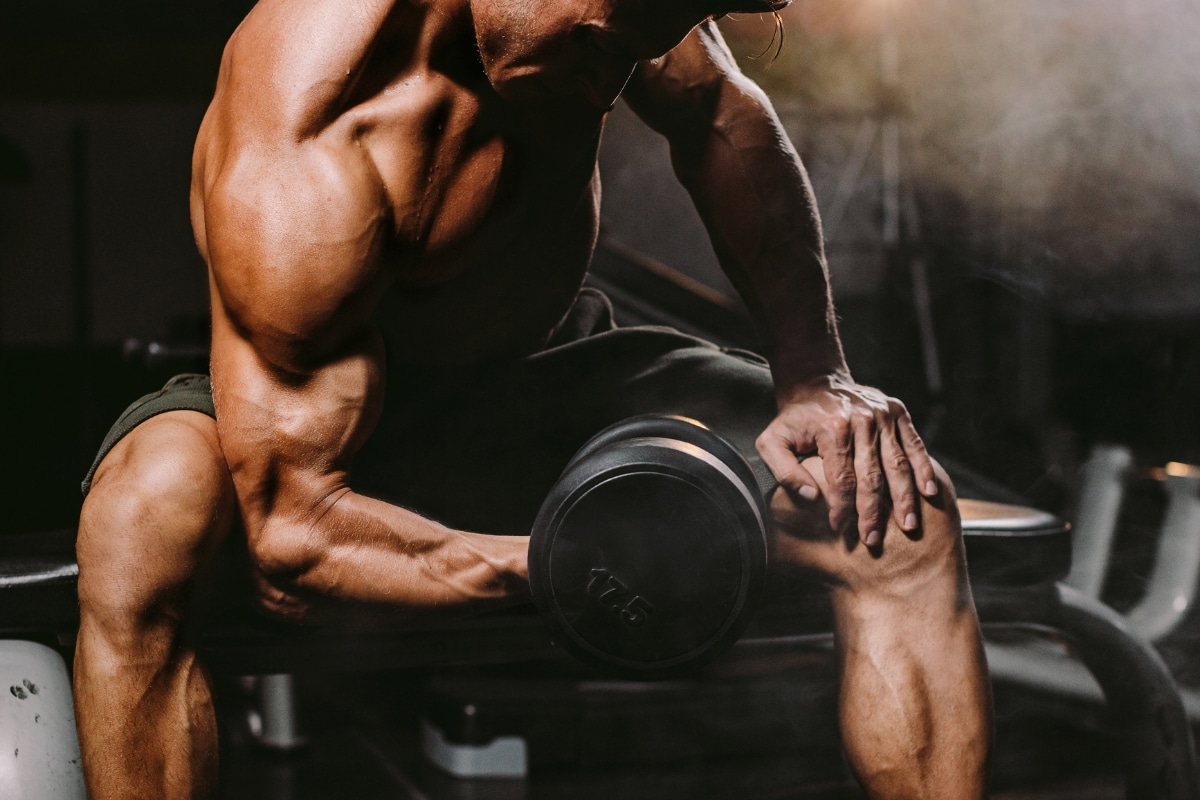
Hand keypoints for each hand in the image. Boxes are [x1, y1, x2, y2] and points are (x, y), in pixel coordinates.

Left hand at [755, 374, 936, 546]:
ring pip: (897, 464)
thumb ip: (785, 470)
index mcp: (832, 428)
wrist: (816, 383)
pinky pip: (915, 445)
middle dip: (873, 512)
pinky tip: (929, 492)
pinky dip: (924, 469)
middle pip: (872, 476)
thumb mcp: (773, 441)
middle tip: (873, 540)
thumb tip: (809, 496)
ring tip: (908, 525)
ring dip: (904, 498)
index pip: (842, 479)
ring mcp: (883, 415)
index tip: (839, 528)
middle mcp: (862, 420)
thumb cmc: (795, 420)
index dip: (842, 507)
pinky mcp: (898, 412)